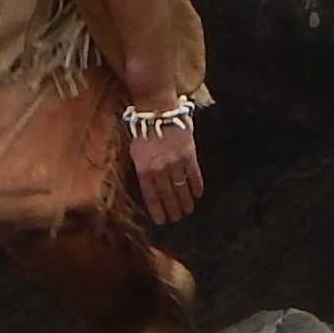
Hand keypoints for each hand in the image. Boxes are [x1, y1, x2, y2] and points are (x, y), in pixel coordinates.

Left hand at [122, 104, 204, 222]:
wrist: (158, 111)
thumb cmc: (143, 130)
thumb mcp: (135, 152)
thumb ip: (142, 170)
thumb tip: (148, 186)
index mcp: (144, 170)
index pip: (151, 196)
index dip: (157, 210)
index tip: (162, 220)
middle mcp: (160, 170)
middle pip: (167, 194)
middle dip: (172, 208)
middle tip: (176, 218)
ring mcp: (175, 163)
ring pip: (181, 188)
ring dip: (184, 201)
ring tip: (187, 211)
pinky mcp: (188, 155)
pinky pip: (194, 175)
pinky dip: (196, 186)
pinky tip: (197, 194)